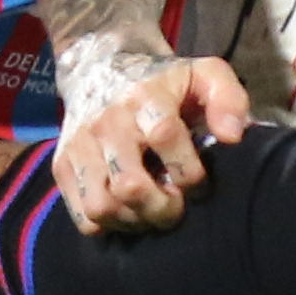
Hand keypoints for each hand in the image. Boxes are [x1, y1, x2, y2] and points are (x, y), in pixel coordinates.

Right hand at [51, 57, 253, 232]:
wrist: (99, 68)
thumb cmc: (163, 81)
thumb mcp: (203, 74)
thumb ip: (228, 98)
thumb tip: (233, 137)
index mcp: (144, 95)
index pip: (165, 137)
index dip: (189, 171)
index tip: (200, 183)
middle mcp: (107, 121)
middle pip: (129, 185)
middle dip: (162, 208)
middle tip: (177, 206)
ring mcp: (80, 145)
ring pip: (102, 206)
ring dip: (135, 221)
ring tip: (153, 212)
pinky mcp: (62, 165)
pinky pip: (82, 216)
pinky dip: (108, 226)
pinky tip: (128, 212)